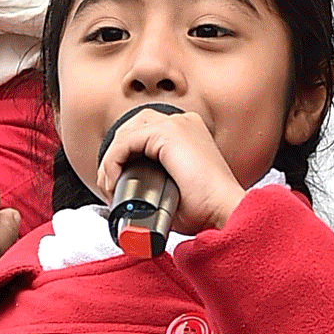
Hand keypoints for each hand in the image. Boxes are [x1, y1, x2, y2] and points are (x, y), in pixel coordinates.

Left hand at [97, 107, 247, 234]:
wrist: (224, 211)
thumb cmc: (206, 208)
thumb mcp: (175, 190)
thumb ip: (154, 181)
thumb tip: (127, 191)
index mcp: (188, 132)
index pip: (144, 132)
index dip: (124, 155)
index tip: (117, 183)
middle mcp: (183, 122)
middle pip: (132, 128)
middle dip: (115, 156)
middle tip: (109, 186)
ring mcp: (176, 124)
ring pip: (125, 134)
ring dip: (111, 161)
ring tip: (110, 187)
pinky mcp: (167, 133)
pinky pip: (125, 142)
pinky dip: (113, 161)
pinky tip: (114, 181)